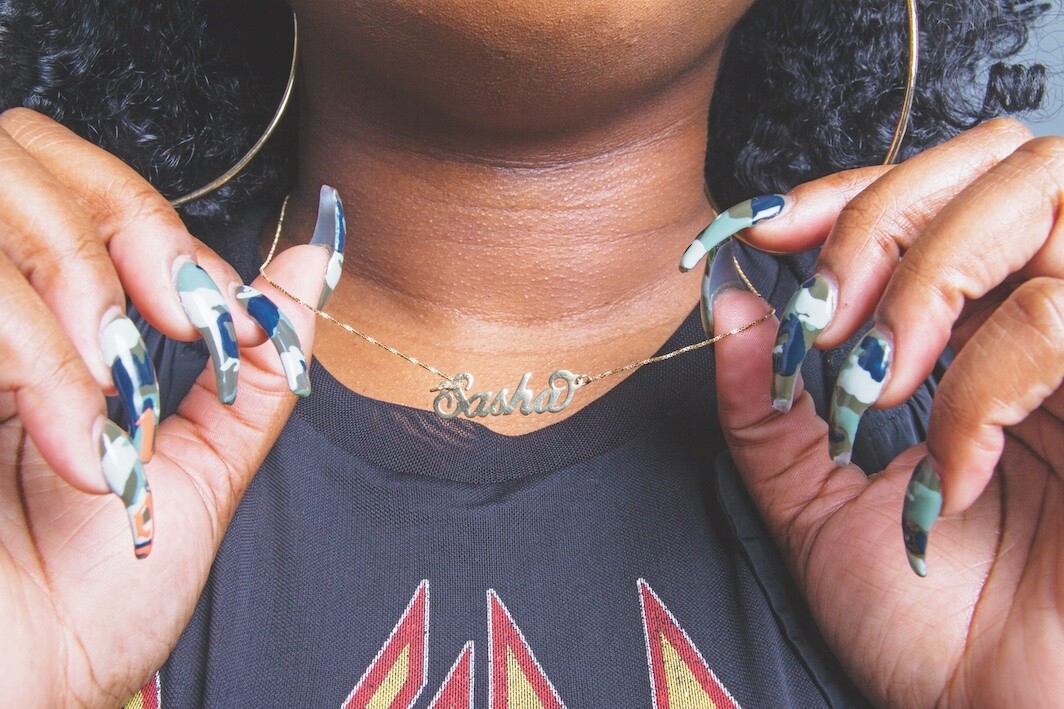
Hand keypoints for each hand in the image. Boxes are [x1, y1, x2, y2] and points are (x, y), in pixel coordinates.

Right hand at [0, 108, 329, 704]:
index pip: (83, 182)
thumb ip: (252, 363)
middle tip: (164, 318)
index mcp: (51, 322)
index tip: (204, 311)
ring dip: (71, 292)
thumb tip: (311, 265)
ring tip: (106, 399)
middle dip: (113, 224)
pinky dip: (34, 361)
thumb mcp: (204, 468)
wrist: (36, 686)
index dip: (154, 222)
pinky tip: (68, 444)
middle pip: (19, 149)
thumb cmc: (104, 591)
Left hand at [710, 118, 1062, 705]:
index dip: (844, 189)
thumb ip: (765, 403)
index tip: (760, 231)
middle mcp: (1054, 314)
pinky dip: (985, 382)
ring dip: (931, 281)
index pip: (931, 190)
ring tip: (880, 384)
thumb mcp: (811, 498)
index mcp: (980, 327)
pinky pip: (1063, 319)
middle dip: (884, 221)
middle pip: (999, 161)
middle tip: (823, 323)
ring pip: (1046, 202)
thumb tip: (730, 300)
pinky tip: (955, 470)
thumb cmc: (920, 617)